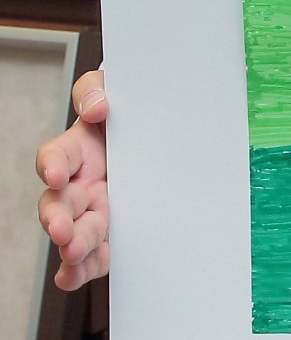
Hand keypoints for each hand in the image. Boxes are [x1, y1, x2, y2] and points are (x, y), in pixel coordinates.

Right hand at [36, 70, 109, 289]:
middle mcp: (81, 183)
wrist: (162, 130)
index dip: (53, 165)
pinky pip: (93, 254)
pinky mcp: (110, 232)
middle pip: (59, 203)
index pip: (57, 156)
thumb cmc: (131, 112)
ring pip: (74, 232)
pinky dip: (82, 268)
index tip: (57, 174)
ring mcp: (94, 210)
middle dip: (56, 218)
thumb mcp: (116, 90)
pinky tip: (74, 276)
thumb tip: (98, 106)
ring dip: (71, 245)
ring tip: (73, 253)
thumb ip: (96, 90)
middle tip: (61, 229)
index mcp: (79, 149)